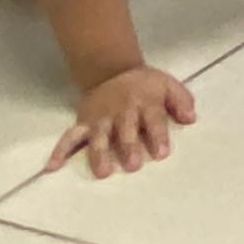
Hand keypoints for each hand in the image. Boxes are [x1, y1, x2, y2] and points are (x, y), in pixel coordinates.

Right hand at [49, 64, 197, 178]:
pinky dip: (59, 151)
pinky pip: (69, 137)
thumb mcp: (168, 84)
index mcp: (145, 102)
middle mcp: (121, 111)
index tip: (162, 153)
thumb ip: (181, 100)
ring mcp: (100, 118)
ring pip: (98, 136)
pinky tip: (51, 168)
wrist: (112, 71)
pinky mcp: (83, 123)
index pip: (153, 119)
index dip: (158, 135)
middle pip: (125, 129)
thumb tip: (191, 118)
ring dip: (99, 153)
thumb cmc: (145, 86)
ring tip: (102, 172)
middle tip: (132, 165)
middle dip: (128, 146)